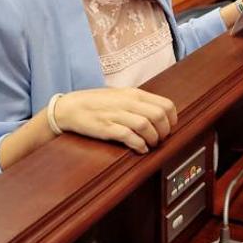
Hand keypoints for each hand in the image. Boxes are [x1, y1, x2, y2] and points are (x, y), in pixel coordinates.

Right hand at [54, 88, 176, 153]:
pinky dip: (139, 145)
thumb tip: (160, 114)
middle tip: (160, 139)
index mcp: (135, 94)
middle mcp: (128, 102)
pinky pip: (130, 137)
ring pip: (146, 126)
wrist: (70, 107)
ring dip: (153, 139)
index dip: (172, 119)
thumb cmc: (97, 102)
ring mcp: (117, 115)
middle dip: (164, 132)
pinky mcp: (107, 128)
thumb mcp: (122, 95)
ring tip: (150, 144)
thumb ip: (140, 102)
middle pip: (159, 116)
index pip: (166, 104)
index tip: (169, 128)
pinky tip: (140, 149)